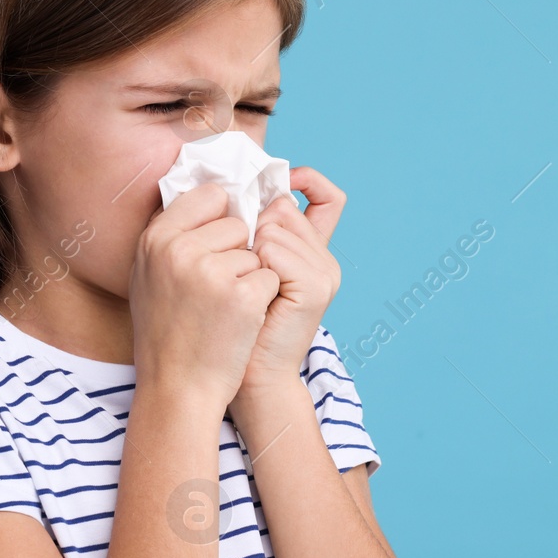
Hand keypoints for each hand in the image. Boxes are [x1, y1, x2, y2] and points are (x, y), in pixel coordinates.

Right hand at [128, 182, 280, 415]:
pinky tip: (239, 321)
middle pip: (237, 224)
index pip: (209, 195)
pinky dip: (262, 299)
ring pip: (256, 252)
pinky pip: (270, 277)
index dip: (221, 219)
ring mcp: (211, 272)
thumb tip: (207, 197)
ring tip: (222, 310)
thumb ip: (173, 236)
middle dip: (237, 252)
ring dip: (249, 278)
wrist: (177, 388)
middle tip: (214, 291)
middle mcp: (180, 249)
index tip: (217, 245)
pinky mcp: (241, 296)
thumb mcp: (149, 275)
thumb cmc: (166, 333)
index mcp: (156, 239)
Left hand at [235, 167, 345, 396]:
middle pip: (283, 207)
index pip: (327, 196)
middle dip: (251, 227)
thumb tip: (229, 187)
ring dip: (245, 250)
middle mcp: (325, 258)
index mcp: (313, 251)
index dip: (306, 181)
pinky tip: (251, 295)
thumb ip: (249, 230)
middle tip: (239, 269)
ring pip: (273, 226)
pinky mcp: (315, 287)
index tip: (274, 184)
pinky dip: (252, 267)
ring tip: (244, 288)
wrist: (245, 375)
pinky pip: (272, 250)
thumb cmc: (232, 323)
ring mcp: (325, 272)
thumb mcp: (242, 268)